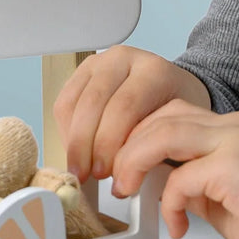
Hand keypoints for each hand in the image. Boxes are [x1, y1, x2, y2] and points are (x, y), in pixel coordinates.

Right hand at [53, 45, 210, 183]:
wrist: (172, 90)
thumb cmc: (175, 112)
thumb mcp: (175, 128)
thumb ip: (152, 147)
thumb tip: (125, 178)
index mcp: (153, 70)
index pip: (124, 107)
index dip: (109, 144)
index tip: (106, 174)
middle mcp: (123, 59)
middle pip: (94, 103)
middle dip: (85, 146)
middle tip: (87, 175)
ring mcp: (99, 62)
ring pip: (73, 104)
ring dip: (73, 142)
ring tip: (81, 168)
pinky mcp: (81, 72)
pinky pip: (63, 104)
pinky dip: (66, 133)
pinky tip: (77, 152)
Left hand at [110, 98, 238, 238]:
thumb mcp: (225, 197)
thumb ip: (195, 184)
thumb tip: (161, 187)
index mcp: (233, 128)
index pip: (173, 112)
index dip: (141, 135)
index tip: (126, 165)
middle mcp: (232, 126)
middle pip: (162, 116)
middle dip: (129, 146)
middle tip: (118, 179)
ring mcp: (234, 142)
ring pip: (163, 133)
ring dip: (136, 163)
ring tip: (130, 192)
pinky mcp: (233, 166)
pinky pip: (180, 177)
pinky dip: (169, 203)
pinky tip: (178, 226)